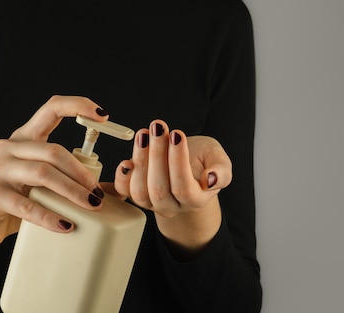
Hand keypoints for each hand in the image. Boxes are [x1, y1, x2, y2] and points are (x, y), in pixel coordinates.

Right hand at [0, 96, 107, 261]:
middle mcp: (10, 147)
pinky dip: (51, 216)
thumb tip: (118, 188)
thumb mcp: (49, 186)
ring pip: (44, 173)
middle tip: (99, 194)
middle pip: (54, 151)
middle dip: (82, 172)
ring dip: (72, 190)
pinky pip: (27, 204)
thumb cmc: (20, 202)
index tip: (104, 116)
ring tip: (91, 206)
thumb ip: (77, 181)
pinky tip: (67, 225)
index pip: (52, 108)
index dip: (78, 106)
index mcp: (27, 138)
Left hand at [109, 120, 231, 254]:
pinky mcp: (137, 194)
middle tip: (158, 128)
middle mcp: (173, 206)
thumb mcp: (219, 160)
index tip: (177, 135)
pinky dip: (122, 176)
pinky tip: (127, 159)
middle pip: (159, 189)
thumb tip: (211, 179)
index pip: (183, 187)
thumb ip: (221, 171)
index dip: (178, 162)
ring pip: (140, 191)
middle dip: (156, 155)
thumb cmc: (204, 160)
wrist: (189, 164)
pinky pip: (123, 192)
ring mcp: (153, 203)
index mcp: (196, 200)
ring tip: (144, 135)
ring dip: (140, 159)